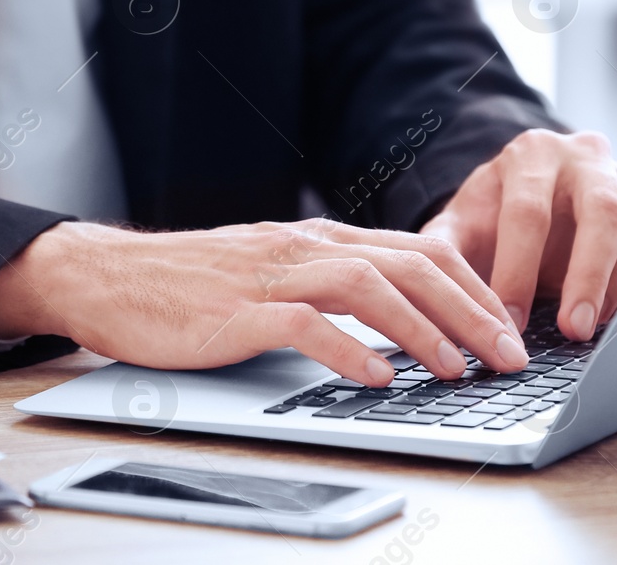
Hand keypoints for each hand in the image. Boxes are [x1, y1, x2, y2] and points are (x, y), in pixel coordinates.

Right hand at [0, 219, 529, 386]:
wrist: (107, 276)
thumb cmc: (192, 282)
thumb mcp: (275, 271)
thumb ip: (331, 283)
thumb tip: (399, 318)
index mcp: (321, 237)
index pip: (419, 250)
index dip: (473, 286)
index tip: (508, 326)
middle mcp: (305, 247)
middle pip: (410, 265)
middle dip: (471, 310)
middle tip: (509, 354)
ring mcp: (271, 276)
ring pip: (369, 287)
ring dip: (424, 330)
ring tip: (459, 369)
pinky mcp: (236, 312)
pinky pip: (305, 324)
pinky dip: (349, 351)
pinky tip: (378, 378)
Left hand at [420, 129, 616, 340]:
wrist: (518, 195)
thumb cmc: (488, 220)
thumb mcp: (456, 229)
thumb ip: (444, 253)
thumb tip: (434, 296)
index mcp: (529, 156)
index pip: (528, 213)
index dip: (519, 271)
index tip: (510, 323)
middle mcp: (581, 155)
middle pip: (601, 209)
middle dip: (589, 275)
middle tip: (575, 330)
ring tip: (603, 321)